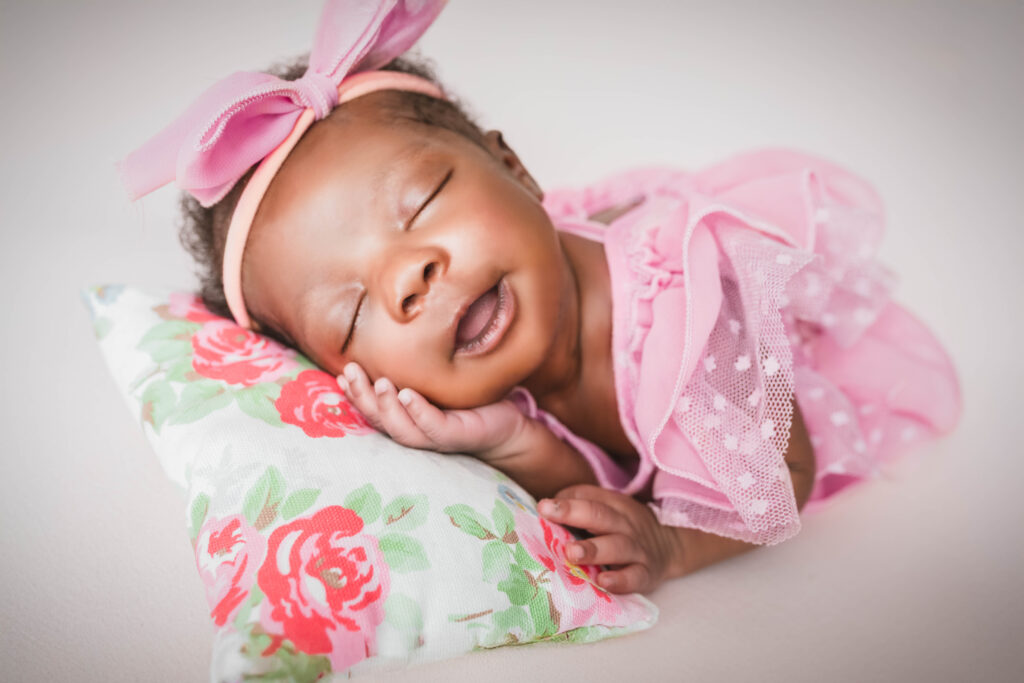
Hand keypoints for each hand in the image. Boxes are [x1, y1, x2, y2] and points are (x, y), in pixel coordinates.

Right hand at [337, 361, 526, 459]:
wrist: (507, 424)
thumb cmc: (469, 400)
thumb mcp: (438, 380)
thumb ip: (416, 368)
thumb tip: (395, 333)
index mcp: (406, 419)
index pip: (373, 410)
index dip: (354, 395)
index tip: (339, 375)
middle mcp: (415, 431)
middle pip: (380, 420)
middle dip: (362, 397)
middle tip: (349, 371)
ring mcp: (435, 437)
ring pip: (401, 428)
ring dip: (385, 406)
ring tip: (378, 382)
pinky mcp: (458, 436)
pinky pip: (434, 427)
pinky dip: (418, 412)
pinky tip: (408, 394)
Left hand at [538, 484, 681, 593]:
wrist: (670, 546)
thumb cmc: (623, 527)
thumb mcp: (608, 508)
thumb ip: (578, 505)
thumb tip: (544, 508)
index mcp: (613, 505)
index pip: (589, 498)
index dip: (566, 502)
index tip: (543, 506)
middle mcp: (625, 524)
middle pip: (601, 515)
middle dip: (574, 514)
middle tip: (550, 515)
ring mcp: (637, 549)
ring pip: (617, 547)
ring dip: (594, 550)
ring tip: (571, 553)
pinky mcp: (646, 574)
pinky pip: (635, 577)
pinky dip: (620, 580)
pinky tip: (603, 582)